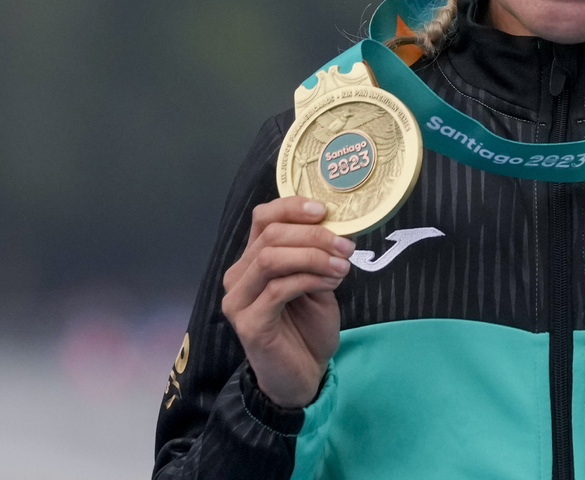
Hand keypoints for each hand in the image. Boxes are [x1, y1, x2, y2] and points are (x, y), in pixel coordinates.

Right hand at [221, 197, 354, 407]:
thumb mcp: (317, 282)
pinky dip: (310, 278)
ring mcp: (239, 300)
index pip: (262, 218)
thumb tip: (335, 224)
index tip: (325, 210)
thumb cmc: (308, 328)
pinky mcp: (249, 323)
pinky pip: (279, 288)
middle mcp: (238, 277)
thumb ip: (315, 255)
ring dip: (314, 256)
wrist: (302, 377)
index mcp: (252, 261)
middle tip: (346, 246)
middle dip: (314, 235)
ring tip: (343, 267)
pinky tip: (332, 283)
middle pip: (270, 235)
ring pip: (271, 258)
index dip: (292, 207)